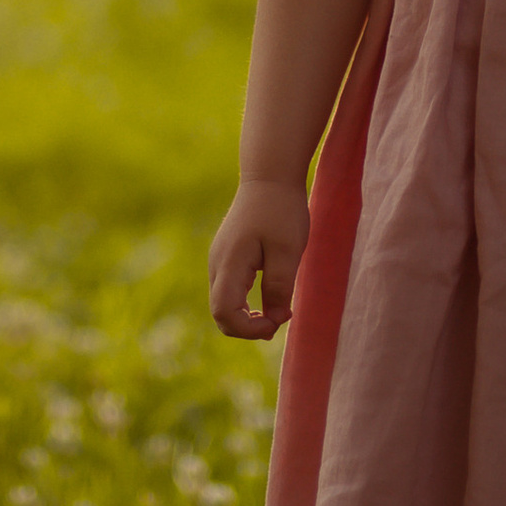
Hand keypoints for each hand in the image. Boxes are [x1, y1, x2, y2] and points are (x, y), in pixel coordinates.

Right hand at [208, 179, 309, 343]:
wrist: (269, 176)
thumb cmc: (281, 210)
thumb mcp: (288, 251)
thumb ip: (279, 287)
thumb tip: (274, 320)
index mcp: (230, 263)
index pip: (224, 313)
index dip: (249, 329)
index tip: (279, 319)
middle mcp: (217, 264)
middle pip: (220, 314)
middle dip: (249, 327)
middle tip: (281, 318)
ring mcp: (219, 260)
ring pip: (224, 304)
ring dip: (248, 316)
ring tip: (279, 310)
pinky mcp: (227, 256)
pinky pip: (229, 291)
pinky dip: (247, 303)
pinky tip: (270, 294)